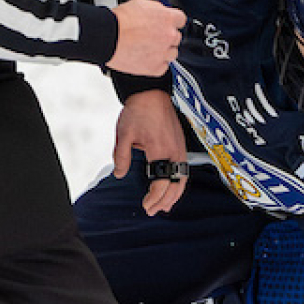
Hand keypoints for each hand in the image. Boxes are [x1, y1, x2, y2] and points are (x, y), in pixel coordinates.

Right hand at [108, 0, 185, 75]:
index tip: (168, 24)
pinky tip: (145, 57)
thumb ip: (156, 9)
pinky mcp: (155, 68)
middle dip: (166, 36)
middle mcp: (169, 36)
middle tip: (152, 36)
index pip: (181, 20)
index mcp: (168, 19)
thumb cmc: (119, 20)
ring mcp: (164, 53)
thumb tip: (160, 11)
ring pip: (172, 53)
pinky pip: (163, 67)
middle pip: (176, 37)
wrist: (107, 37)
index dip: (173, 21)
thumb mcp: (141, 3)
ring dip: (163, 51)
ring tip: (147, 47)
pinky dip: (156, 63)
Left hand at [113, 90, 188, 214]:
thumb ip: (121, 157)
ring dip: (174, 194)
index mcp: (160, 152)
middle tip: (153, 211)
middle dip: (165, 201)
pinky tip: (171, 186)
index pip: (161, 184)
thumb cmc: (138, 111)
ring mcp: (180, 149)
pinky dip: (178, 183)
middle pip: (176, 185)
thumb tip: (120, 175)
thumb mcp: (124, 135)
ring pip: (183, 179)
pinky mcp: (181, 144)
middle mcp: (175, 152)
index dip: (153, 198)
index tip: (144, 206)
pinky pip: (183, 170)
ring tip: (165, 205)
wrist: (152, 92)